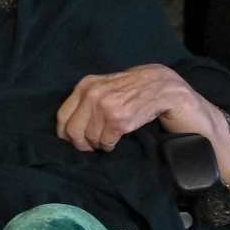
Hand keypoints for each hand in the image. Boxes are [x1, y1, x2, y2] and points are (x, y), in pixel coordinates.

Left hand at [57, 64, 200, 152]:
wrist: (167, 89)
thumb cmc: (137, 90)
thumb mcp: (107, 87)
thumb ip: (88, 99)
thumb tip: (68, 126)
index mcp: (86, 85)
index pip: (62, 116)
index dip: (66, 134)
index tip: (74, 141)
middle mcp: (93, 94)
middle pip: (73, 131)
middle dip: (82, 143)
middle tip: (93, 145)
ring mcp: (106, 106)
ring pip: (90, 139)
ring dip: (100, 143)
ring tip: (110, 137)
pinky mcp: (120, 120)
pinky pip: (106, 142)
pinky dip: (110, 145)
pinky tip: (119, 137)